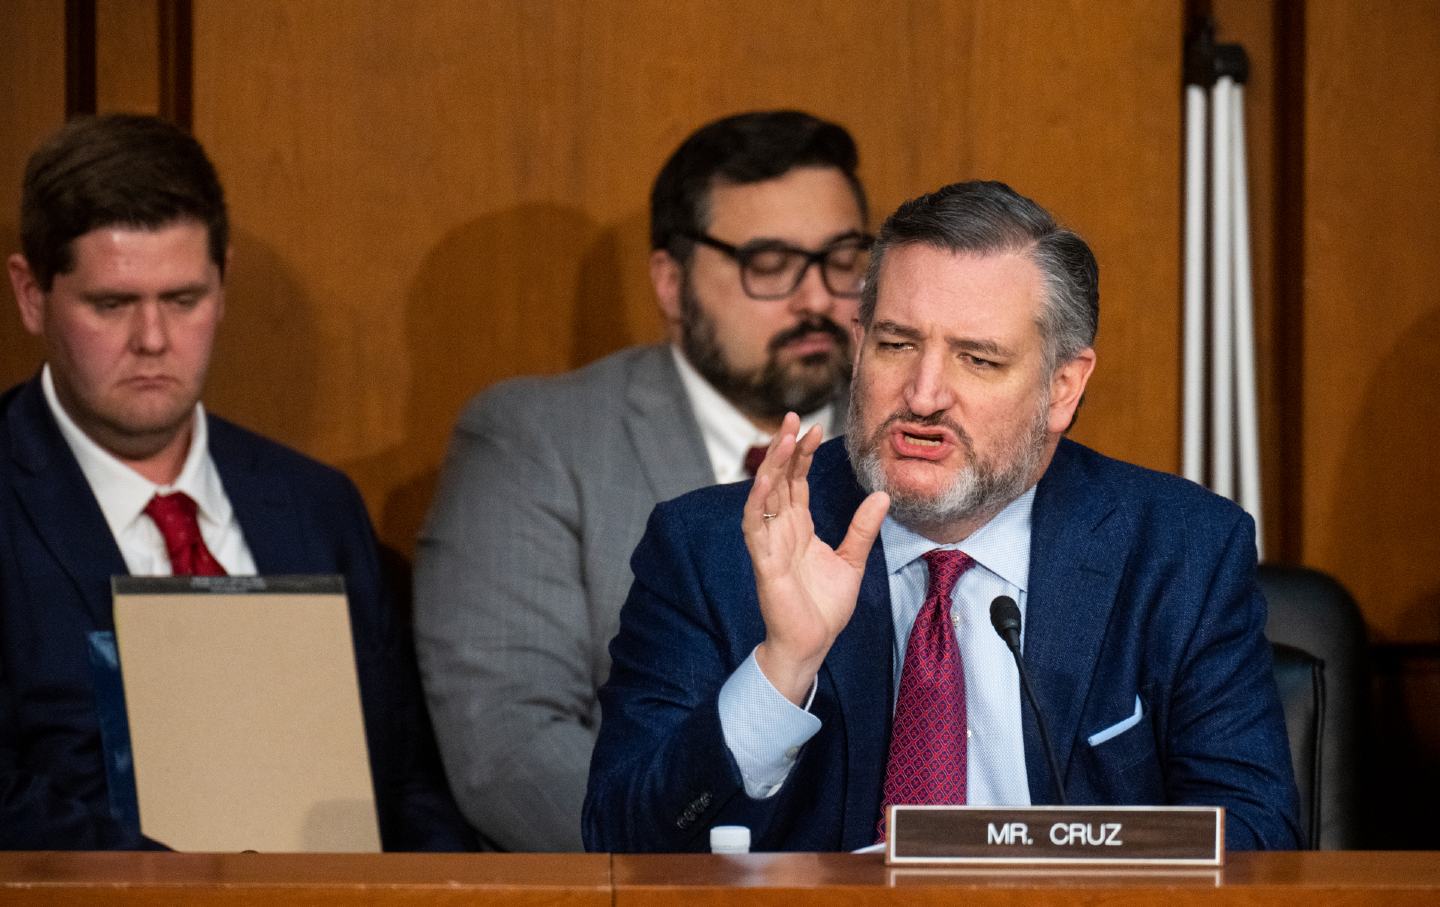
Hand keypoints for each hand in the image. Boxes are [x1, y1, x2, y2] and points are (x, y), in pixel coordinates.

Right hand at [744, 413, 888, 704]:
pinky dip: (758, 502)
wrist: (811, 644)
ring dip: (771, 467)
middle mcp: (781, 531)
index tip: (815, 428)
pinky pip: (755, 527)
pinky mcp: (764, 563)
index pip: (797, 483)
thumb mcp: (852, 561)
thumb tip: (882, 495)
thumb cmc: (825, 608)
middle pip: (779, 481)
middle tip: (794, 418)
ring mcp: (769, 545)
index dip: (803, 455)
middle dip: (785, 449)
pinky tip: (766, 481)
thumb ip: (863, 528)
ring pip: (764, 497)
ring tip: (783, 440)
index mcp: (799, 529)